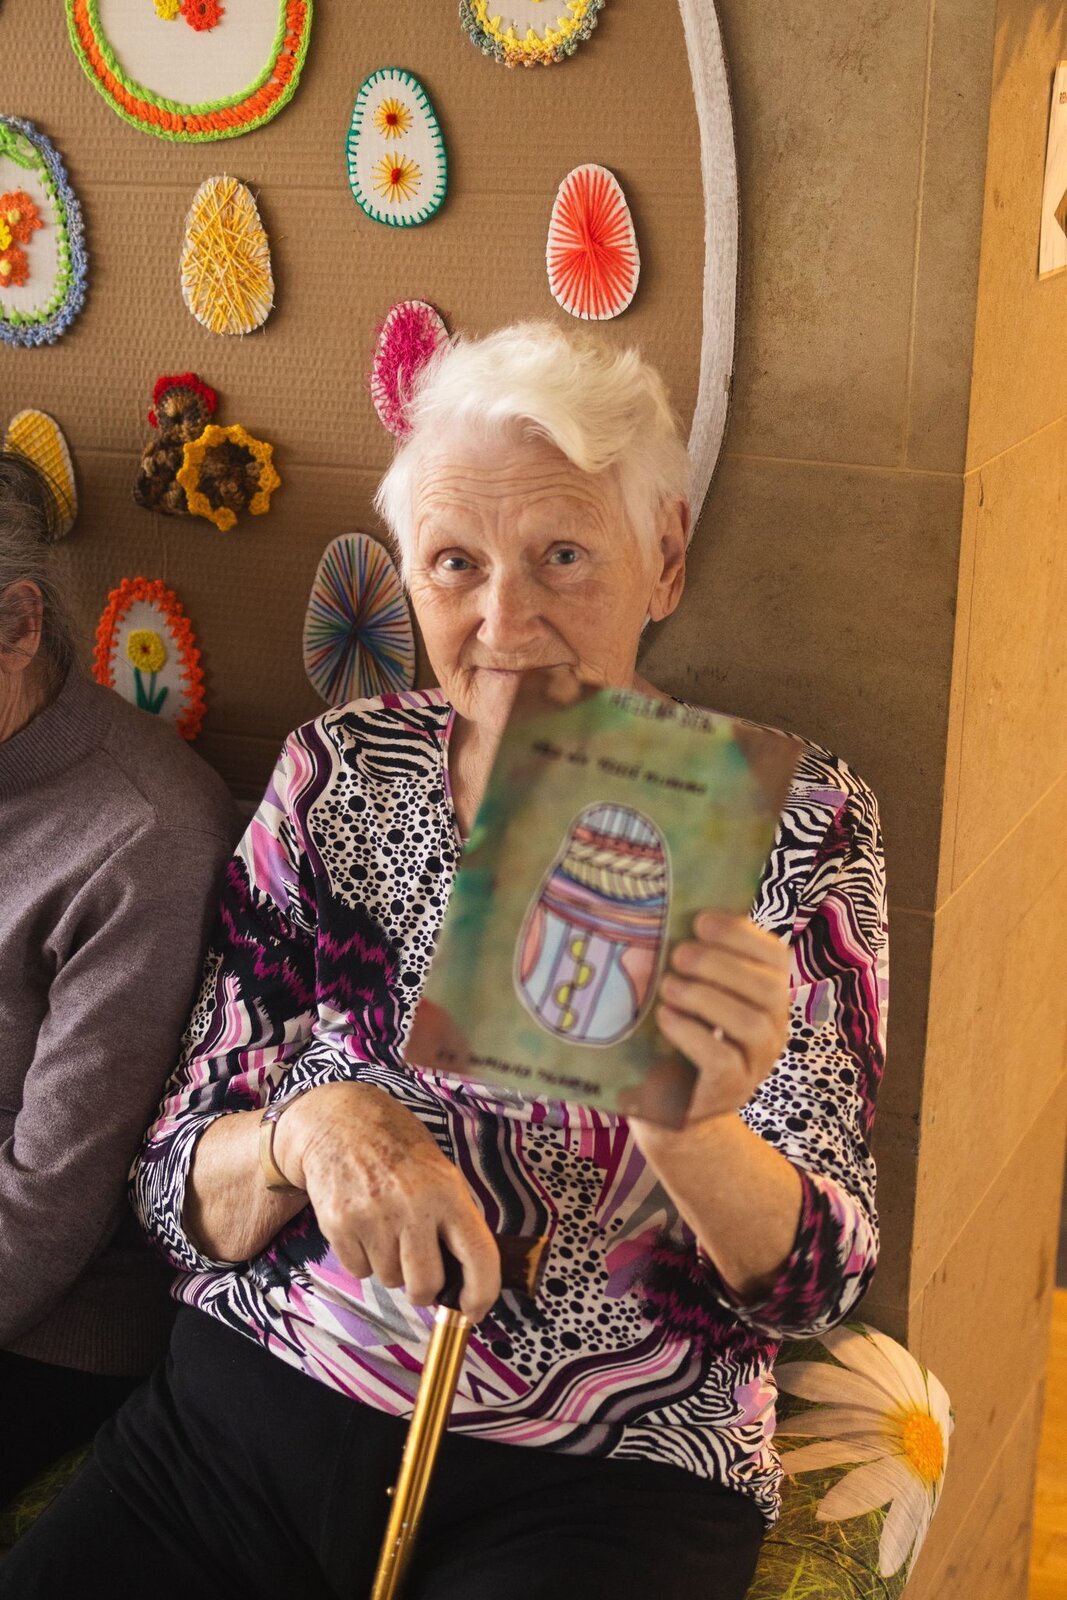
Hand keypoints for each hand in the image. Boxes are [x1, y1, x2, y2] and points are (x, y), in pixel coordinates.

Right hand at [274, 1082, 500, 1320]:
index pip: (479, 1256)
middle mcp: (413, 1206)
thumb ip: (454, 1219)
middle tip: (418, 1271)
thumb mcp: (439, 1172)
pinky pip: (359, 1271)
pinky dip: (363, 1259)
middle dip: (424, 1289)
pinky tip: (364, 1225)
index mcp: (448, 1191)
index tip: (473, 1310)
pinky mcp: (339, 1224)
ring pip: (389, 1280)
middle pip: (425, 1285)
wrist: (340, 1120)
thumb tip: (465, 1277)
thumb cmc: (397, 1148)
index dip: (481, 1294)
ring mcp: (373, 1217)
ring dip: (390, 1267)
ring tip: (386, 1228)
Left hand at [653, 911, 791, 1124]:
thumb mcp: (698, 994)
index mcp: (769, 995)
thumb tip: (680, 913)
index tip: (700, 921)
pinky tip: (666, 1017)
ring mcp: (757, 1062)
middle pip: (767, 988)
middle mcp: (774, 1027)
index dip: (742, 933)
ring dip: (705, 997)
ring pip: (750, 1023)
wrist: (675, 1105)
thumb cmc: (684, 1035)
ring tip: (668, 986)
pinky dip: (692, 1033)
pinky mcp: (732, 1089)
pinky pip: (723, 1059)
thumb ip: (700, 961)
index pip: (776, 955)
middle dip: (720, 964)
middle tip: (679, 955)